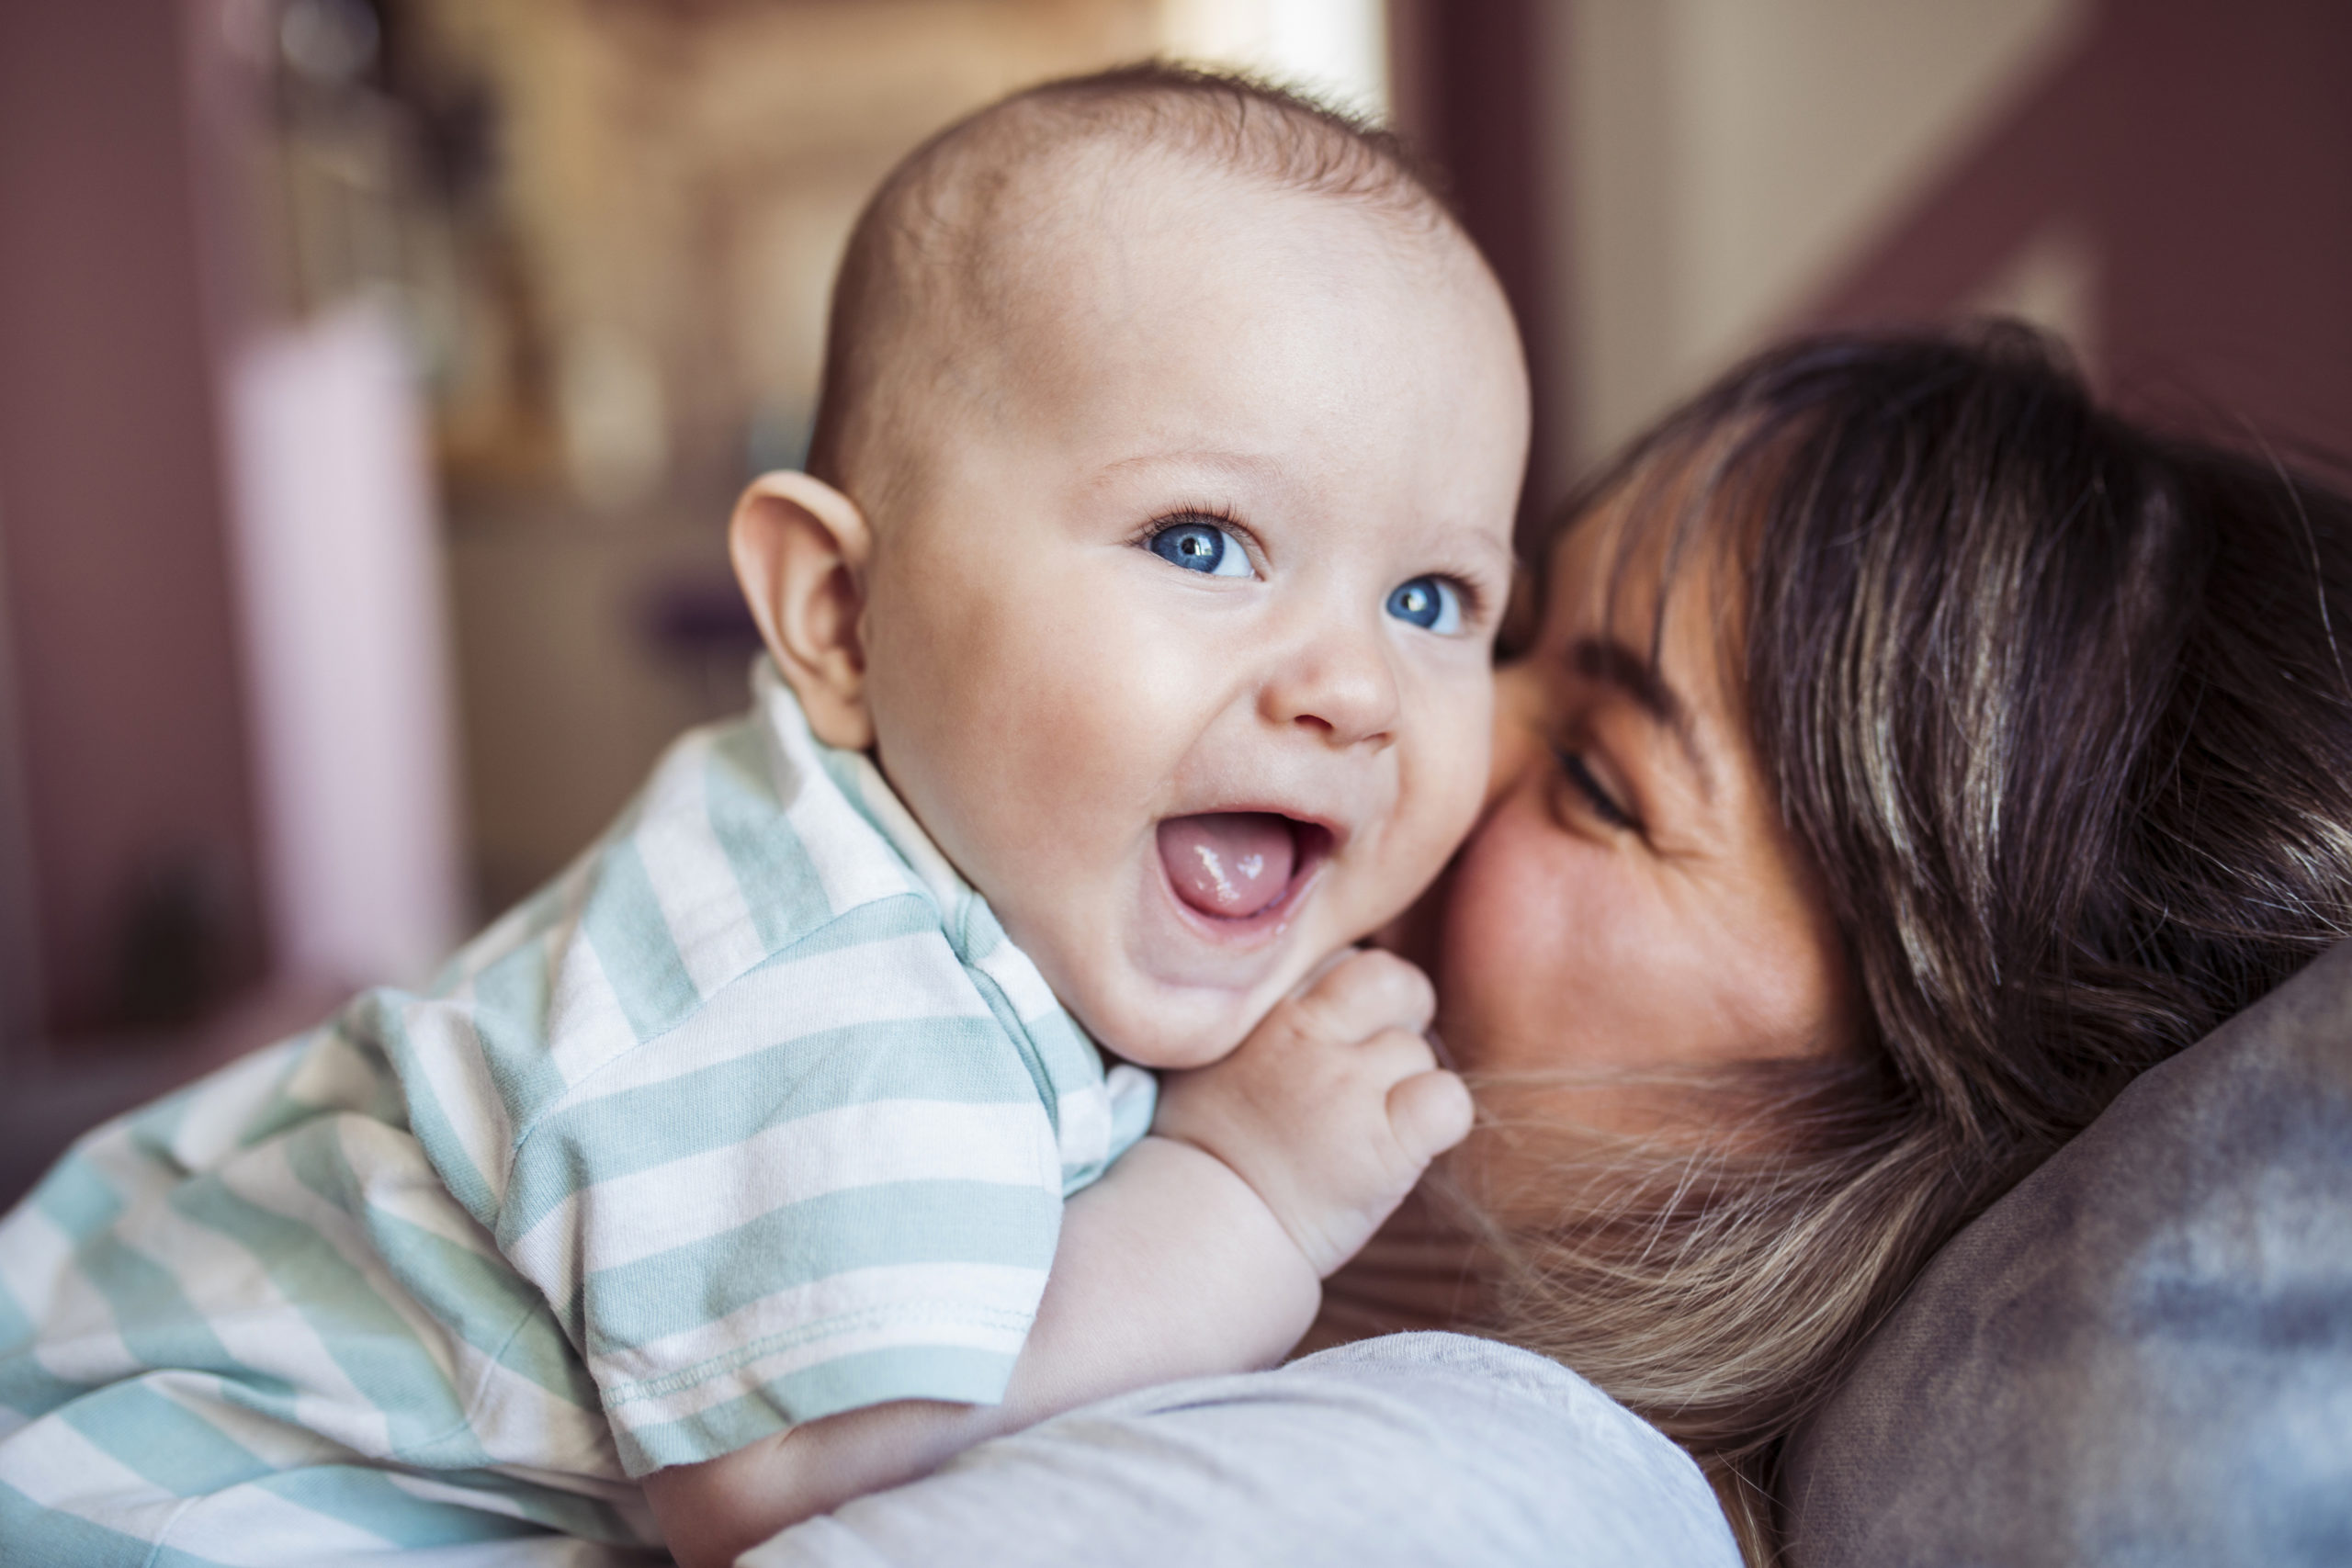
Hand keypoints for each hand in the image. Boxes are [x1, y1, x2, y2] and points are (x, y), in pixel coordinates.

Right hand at [1152, 949, 1474, 1277]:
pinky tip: (1407, 1145)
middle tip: (1378, 1066)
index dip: (1349, 1000)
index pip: (1341, 960)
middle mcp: (1305, 1036)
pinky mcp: (1384, 1145)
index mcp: (1264, 1007)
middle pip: (1390, 982)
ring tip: (1366, 1127)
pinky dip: (1440, 1120)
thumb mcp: (1214, 1053)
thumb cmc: (1207, 1149)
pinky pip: (1449, 1101)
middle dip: (1400, 1015)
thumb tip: (1320, 993)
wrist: (1201, 1232)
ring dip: (1406, 1085)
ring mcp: (1346, 1088)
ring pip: (1419, 1050)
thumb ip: (1266, 1012)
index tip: (1333, 1040)